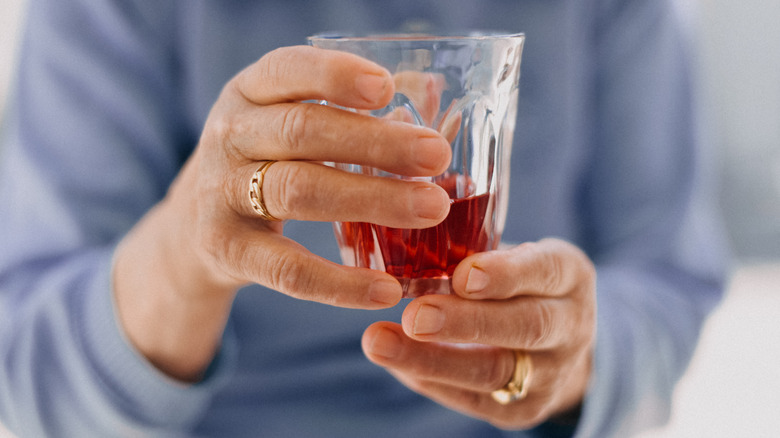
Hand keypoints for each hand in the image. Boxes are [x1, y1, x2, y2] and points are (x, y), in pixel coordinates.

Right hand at [113, 46, 452, 379]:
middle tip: (437, 155)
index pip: (287, 70)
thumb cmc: (265, 164)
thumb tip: (428, 92)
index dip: (334, 76)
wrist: (192, 229)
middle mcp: (229, 135)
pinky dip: (340, 283)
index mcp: (248, 93)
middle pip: (304, 132)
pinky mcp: (226, 250)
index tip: (387, 89)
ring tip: (432, 208)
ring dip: (372, 199)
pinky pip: (288, 270)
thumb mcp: (287, 125)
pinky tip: (387, 288)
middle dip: (377, 143)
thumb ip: (346, 110)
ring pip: (299, 191)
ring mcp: (221, 193)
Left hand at [362, 238, 595, 428]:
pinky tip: (393, 360)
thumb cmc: (518, 283)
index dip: (505, 275)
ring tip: (379, 342)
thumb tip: (409, 218)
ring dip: (431, 359)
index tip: (462, 275)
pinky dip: (427, 377)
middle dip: (465, 322)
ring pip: (492, 371)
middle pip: (524, 327)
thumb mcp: (516, 254)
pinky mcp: (522, 410)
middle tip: (414, 314)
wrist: (556, 346)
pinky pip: (471, 398)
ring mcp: (550, 375)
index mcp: (570, 275)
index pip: (545, 271)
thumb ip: (478, 246)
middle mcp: (571, 327)